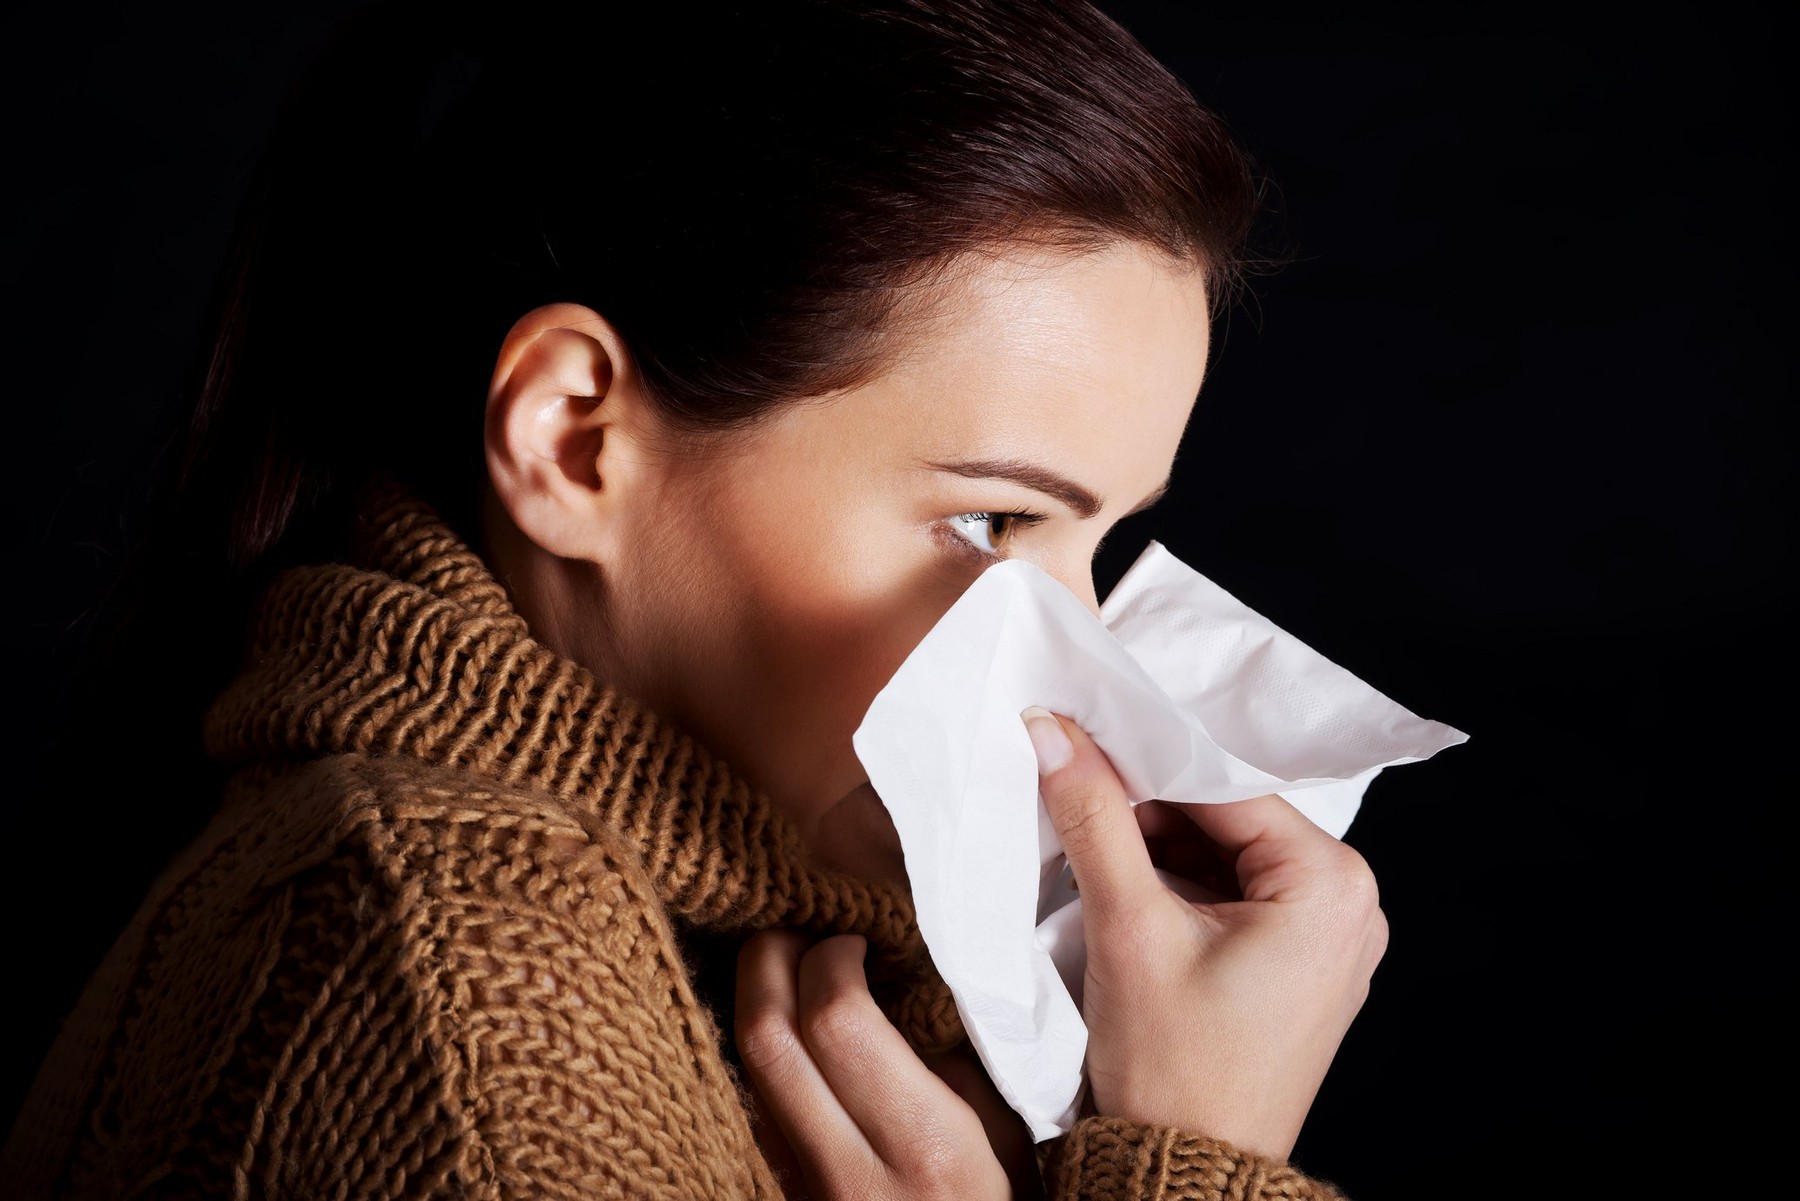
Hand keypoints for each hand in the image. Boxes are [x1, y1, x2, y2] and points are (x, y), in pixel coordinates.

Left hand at [735, 930, 1016, 1199]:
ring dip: (754, 1004)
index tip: (855, 940)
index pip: (837, 1021)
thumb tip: (899, 984)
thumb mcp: (1008, 1139)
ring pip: (747, 1075)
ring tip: (788, 966)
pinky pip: (755, 1112)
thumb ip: (955, 1063)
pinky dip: (764, 1056)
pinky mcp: (785, 1200)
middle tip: (794, 928)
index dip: (833, 958)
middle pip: (767, 1039)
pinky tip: (789, 1031)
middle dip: (768, 961)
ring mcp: (805, 1193)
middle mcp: (848, 1172)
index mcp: (921, 1147)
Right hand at [1022, 707, 1388, 1161]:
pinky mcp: (1296, 965)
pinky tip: (1119, 885)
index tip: (1077, 735)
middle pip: (1227, 817)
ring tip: (1087, 844)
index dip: (1143, 759)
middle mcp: (1348, 903)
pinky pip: (1232, 894)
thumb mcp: (1128, 927)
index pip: (1224, 785)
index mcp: (1332, 883)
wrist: (1185, 1173)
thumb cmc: (1174, 1068)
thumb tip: (1055, 733)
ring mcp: (1326, 938)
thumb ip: (1093, 819)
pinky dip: (1175, 884)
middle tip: (1072, 794)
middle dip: (1147, 806)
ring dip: (1155, 845)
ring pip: (1224, 853)